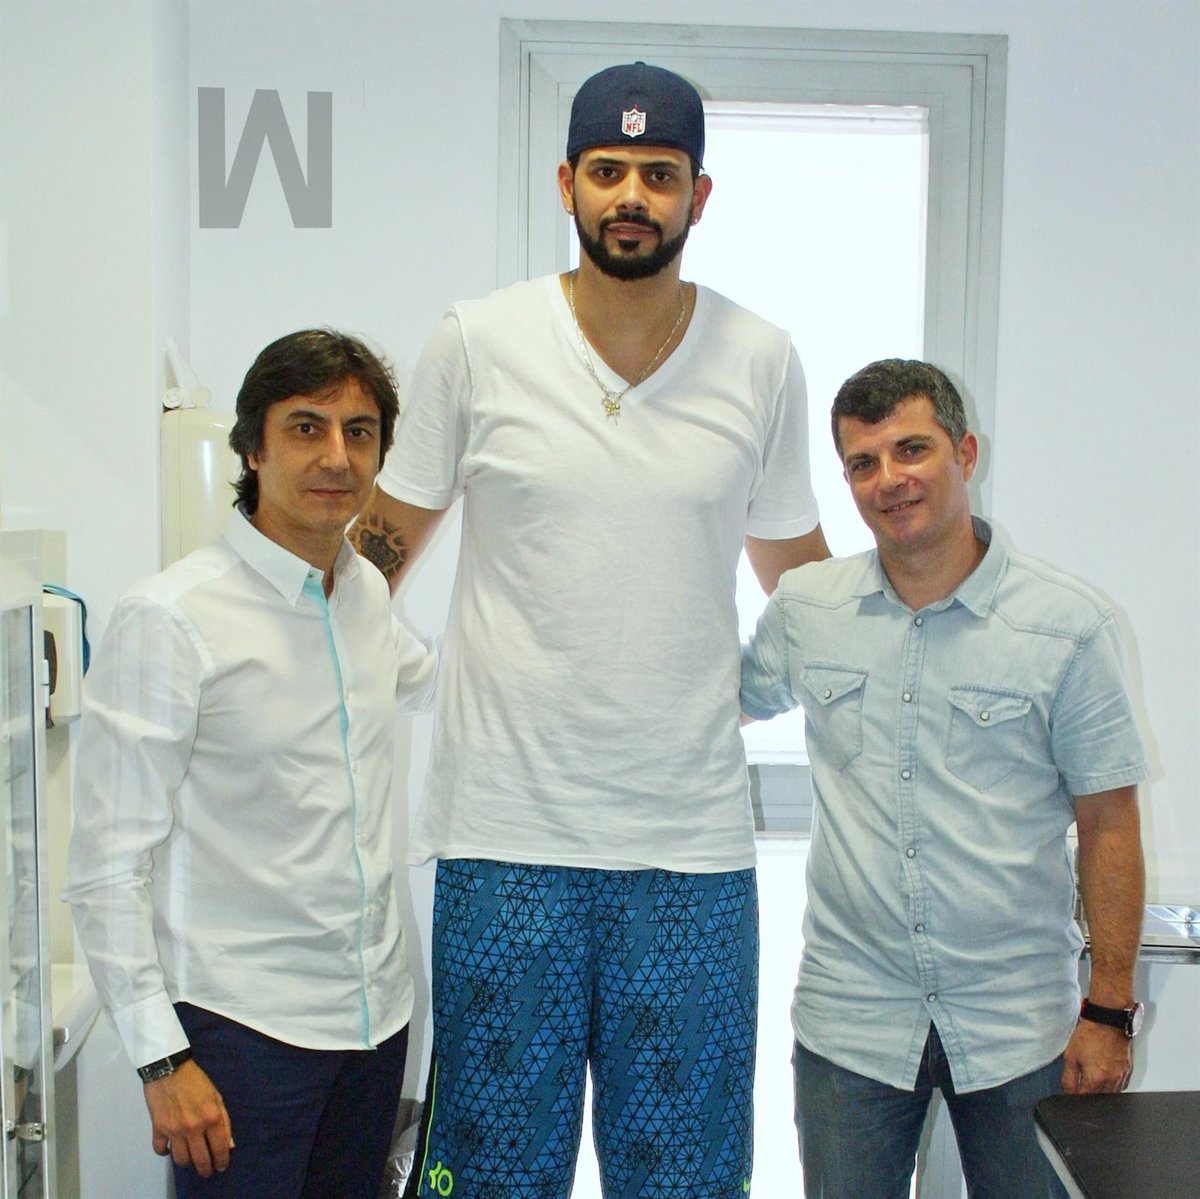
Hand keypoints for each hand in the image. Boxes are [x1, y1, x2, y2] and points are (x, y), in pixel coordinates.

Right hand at [142, 1059, 233, 1176]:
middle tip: (207, 1171)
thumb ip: (224, 1121)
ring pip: (181, 1159)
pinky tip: (171, 1148)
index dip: (222, 1161)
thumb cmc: (194, 1079)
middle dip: (206, 1169)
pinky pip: (161, 1150)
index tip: (222, 1165)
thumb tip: (229, 1143)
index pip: (220, 1147)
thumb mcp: (216, 1096)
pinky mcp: (158, 1129)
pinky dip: (166, 1152)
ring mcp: (175, 1129)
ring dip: (187, 1163)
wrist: (169, 1068)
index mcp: (211, 1117)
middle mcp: (193, 1126)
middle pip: (200, 1159)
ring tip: (191, 1160)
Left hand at [1060, 1019, 1132, 1093]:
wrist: (1107, 1021)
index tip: (1072, 1092)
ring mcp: (1122, 1076)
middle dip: (1089, 1094)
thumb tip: (1068, 1092)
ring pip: (1112, 1094)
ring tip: (1093, 1075)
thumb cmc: (1090, 1034)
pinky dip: (1113, 1084)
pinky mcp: (1128, 1070)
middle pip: (1100, 1099)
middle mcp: (1112, 1081)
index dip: (1076, 1096)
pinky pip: (1121, 1085)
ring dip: (1102, 1090)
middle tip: (1082, 1082)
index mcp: (1096, 1079)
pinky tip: (1105, 1074)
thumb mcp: (1071, 1055)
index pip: (1085, 1099)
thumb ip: (1069, 1078)